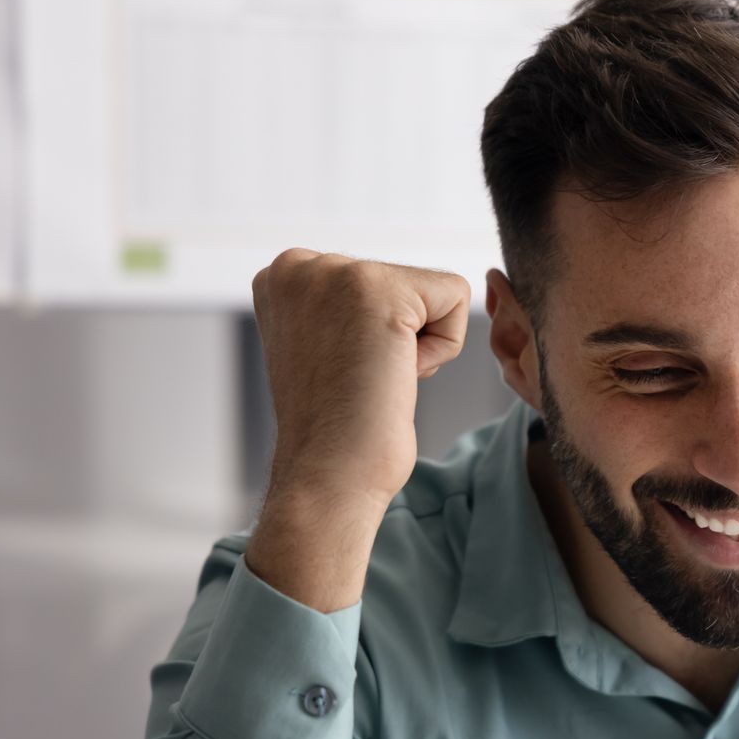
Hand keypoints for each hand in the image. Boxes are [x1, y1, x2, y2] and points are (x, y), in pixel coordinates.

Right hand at [249, 248, 471, 511]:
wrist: (330, 475)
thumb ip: (343, 307)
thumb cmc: (337, 427)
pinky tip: (397, 373)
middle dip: (400, 338)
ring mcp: (334, 272)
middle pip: (405, 283)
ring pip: (433, 292)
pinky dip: (443, 347)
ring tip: (374, 377)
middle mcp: (298, 264)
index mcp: (281, 276)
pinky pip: (456, 296)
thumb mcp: (324, 343)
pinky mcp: (379, 290)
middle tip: (360, 379)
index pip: (374, 281)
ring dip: (421, 345)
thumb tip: (390, 298)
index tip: (344, 371)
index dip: (377, 336)